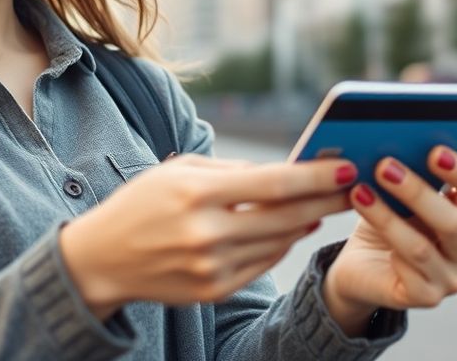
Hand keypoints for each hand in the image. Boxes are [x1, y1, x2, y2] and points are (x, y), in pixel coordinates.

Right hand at [61, 153, 355, 319]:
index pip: (273, 183)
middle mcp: (206, 232)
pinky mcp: (213, 291)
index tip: (346, 166)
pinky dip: (282, 245)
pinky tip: (294, 228)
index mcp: (197, 192)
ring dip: (308, 222)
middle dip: (326, 200)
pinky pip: (263, 264)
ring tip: (327, 204)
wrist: (102, 259)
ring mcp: (211, 266)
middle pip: (286, 216)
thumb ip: (231, 170)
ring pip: (279, 242)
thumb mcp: (178, 171)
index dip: (316, 176)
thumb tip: (284, 171)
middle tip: (354, 186)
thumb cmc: (142, 203)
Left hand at [322, 147, 456, 334]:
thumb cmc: (394, 219)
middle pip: (453, 222)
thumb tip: (402, 146)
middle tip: (385, 166)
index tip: (435, 150)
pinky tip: (365, 229)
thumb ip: (416, 174)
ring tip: (360, 190)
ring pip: (421, 247)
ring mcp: (453, 279)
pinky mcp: (427, 298)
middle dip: (417, 191)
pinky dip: (385, 243)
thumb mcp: (406, 195)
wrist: (365, 265)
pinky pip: (406, 270)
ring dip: (387, 216)